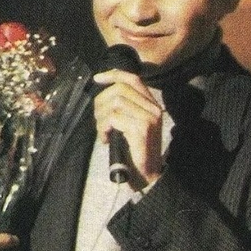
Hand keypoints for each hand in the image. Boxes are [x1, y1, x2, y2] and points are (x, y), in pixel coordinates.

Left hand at [93, 69, 163, 186]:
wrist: (146, 176)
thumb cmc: (134, 153)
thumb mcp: (130, 126)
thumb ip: (123, 109)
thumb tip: (102, 95)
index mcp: (152, 105)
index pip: (132, 79)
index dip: (113, 75)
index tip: (97, 79)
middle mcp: (153, 109)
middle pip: (120, 89)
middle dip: (101, 102)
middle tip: (99, 120)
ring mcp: (149, 118)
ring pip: (115, 103)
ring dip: (101, 116)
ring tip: (102, 131)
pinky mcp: (141, 130)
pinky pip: (114, 118)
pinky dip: (103, 127)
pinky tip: (105, 138)